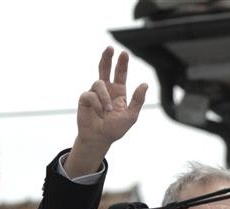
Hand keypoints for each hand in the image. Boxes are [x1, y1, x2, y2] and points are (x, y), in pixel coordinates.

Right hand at [64, 46, 147, 176]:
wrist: (99, 139)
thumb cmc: (114, 129)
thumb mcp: (131, 116)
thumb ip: (138, 100)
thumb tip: (145, 84)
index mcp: (118, 92)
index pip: (120, 73)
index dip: (122, 63)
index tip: (124, 53)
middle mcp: (106, 90)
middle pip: (105, 68)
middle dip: (107, 58)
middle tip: (109, 48)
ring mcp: (94, 94)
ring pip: (98, 83)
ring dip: (104, 97)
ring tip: (108, 110)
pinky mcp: (85, 99)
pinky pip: (90, 95)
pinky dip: (96, 103)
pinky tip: (99, 112)